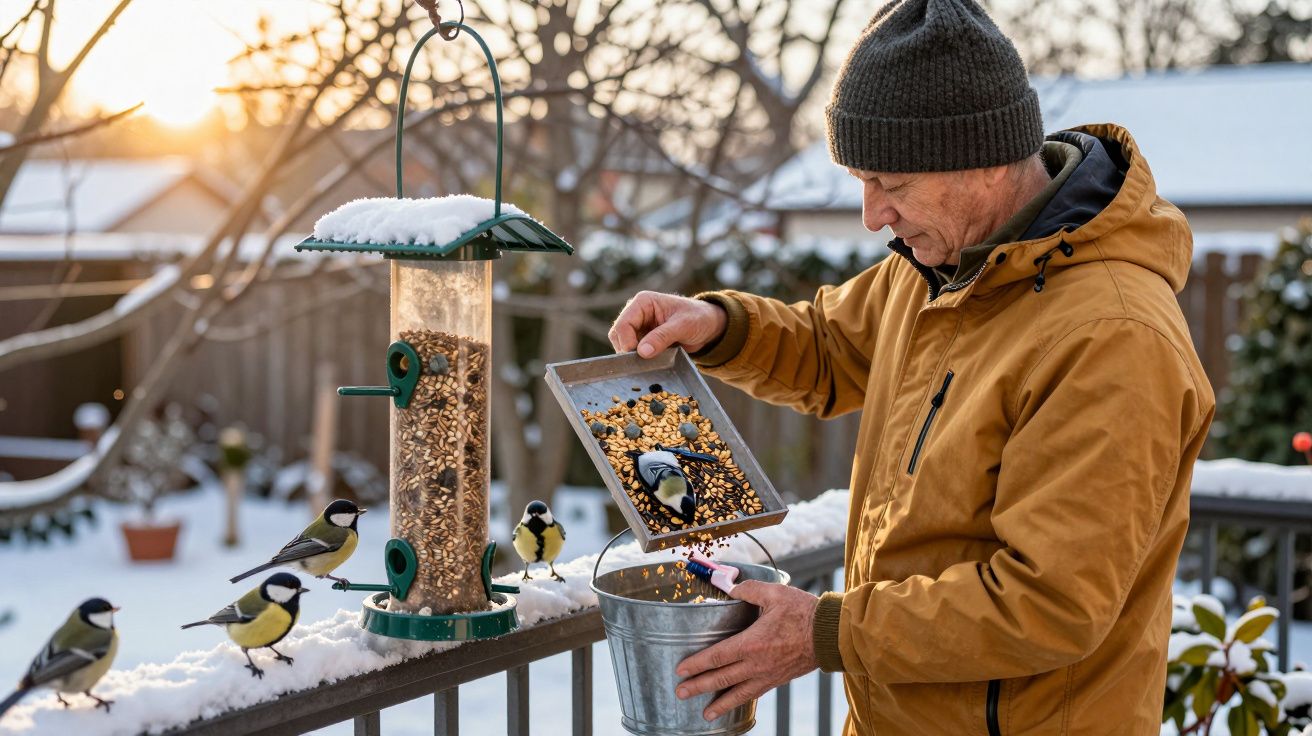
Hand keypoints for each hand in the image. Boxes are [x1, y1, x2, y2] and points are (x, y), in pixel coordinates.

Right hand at [608, 291, 727, 358]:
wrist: (709, 326)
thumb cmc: (698, 318)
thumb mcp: (683, 326)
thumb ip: (662, 337)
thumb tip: (642, 352)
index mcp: (643, 302)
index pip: (624, 323)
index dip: (627, 342)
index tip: (638, 356)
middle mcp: (637, 313)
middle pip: (618, 335)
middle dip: (627, 350)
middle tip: (641, 363)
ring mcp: (639, 327)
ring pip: (623, 345)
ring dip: (633, 356)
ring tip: (650, 362)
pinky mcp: (644, 340)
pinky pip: (633, 352)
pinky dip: (639, 359)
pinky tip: (652, 363)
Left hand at [674, 580, 818, 720]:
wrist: (830, 635)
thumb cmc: (803, 613)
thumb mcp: (774, 593)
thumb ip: (749, 590)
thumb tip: (730, 586)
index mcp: (752, 643)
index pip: (717, 657)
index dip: (697, 664)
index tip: (680, 670)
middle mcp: (757, 664)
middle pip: (721, 679)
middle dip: (699, 687)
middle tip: (680, 693)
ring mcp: (767, 675)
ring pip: (738, 693)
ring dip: (719, 703)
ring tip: (704, 714)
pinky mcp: (778, 679)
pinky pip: (754, 693)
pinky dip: (741, 701)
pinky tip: (734, 703)